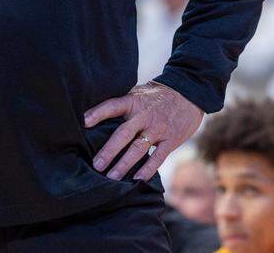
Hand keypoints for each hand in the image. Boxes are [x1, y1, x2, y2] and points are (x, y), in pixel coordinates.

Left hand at [84, 81, 203, 181]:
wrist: (189, 93)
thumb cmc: (157, 96)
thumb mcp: (139, 93)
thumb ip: (123, 105)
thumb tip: (95, 116)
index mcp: (134, 101)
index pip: (113, 106)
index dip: (98, 113)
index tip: (84, 122)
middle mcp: (144, 115)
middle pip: (123, 134)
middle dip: (109, 151)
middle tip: (96, 165)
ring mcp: (158, 128)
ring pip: (138, 148)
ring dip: (124, 164)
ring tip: (112, 177)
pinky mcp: (171, 139)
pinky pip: (158, 157)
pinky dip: (148, 169)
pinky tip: (137, 179)